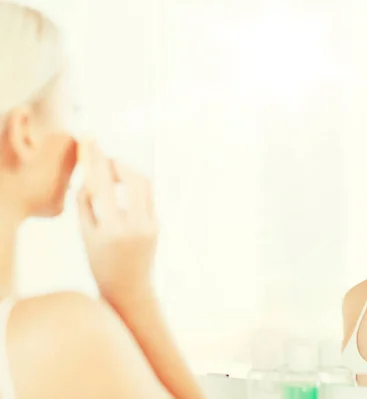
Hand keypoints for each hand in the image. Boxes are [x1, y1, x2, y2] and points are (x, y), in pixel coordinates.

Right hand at [77, 142, 158, 302]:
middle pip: (133, 178)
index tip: (91, 140)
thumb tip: (90, 176)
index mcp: (112, 229)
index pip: (103, 185)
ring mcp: (151, 224)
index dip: (97, 159)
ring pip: (144, 185)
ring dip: (129, 174)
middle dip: (120, 164)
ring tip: (113, 176)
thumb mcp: (86, 234)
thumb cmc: (100, 261)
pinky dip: (134, 188)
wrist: (129, 287)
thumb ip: (86, 204)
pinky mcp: (158, 224)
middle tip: (107, 161)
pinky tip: (122, 191)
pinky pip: (147, 197)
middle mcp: (135, 225)